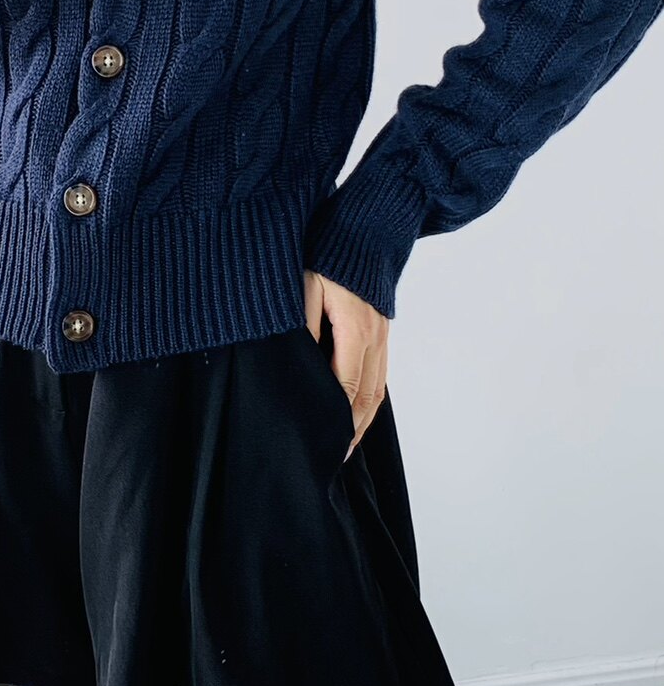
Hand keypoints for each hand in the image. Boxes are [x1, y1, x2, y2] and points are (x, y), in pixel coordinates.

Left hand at [303, 268, 388, 461]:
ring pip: (378, 388)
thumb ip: (304, 323)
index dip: (336, 417)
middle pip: (366, 395)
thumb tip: (302, 361)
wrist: (364, 230)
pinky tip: (360, 410)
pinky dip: (372, 398)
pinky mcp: (383, 332)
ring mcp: (383, 335)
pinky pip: (381, 374)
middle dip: (351, 428)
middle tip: (334, 455)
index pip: (346, 385)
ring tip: (348, 442)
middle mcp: (375, 337)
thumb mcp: (306, 284)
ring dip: (364, 418)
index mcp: (355, 329)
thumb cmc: (329, 255)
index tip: (324, 439)